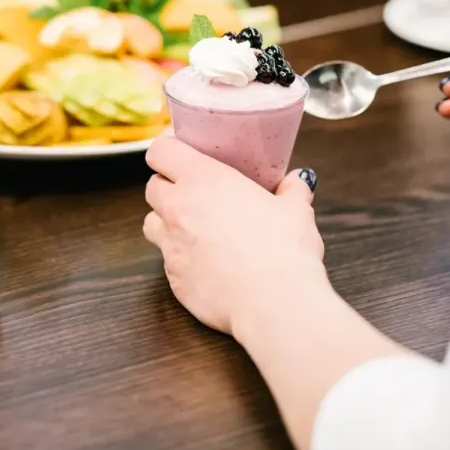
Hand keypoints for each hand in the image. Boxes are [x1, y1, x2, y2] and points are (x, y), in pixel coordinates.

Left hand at [144, 136, 324, 336]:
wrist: (274, 304)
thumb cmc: (284, 251)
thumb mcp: (295, 211)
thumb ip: (293, 191)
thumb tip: (298, 181)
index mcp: (204, 181)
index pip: (161, 150)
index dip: (166, 146)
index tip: (178, 145)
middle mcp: (179, 209)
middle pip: (152, 186)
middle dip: (167, 185)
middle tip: (191, 190)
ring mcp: (171, 246)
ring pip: (150, 223)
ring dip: (165, 221)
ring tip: (193, 227)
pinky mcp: (173, 279)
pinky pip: (167, 261)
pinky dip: (180, 258)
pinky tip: (205, 262)